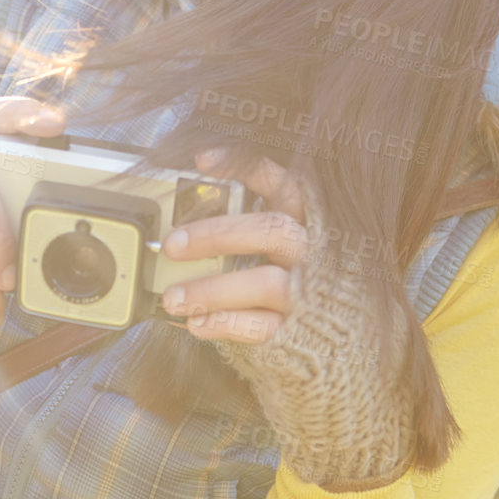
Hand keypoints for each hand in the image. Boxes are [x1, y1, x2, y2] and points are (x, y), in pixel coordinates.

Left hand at [159, 151, 308, 344]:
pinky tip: (197, 323)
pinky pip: (262, 326)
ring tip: (172, 297)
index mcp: (304, 224)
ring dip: (212, 288)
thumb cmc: (289, 284)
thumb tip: (178, 227)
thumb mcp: (272, 248)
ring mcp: (309, 293)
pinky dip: (225, 323)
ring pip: (265, 282)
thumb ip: (239, 228)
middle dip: (218, 234)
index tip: (203, 161)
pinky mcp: (299, 331)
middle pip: (272, 230)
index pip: (284, 184)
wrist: (327, 338)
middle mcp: (311, 253)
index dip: (247, 168)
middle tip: (173, 244)